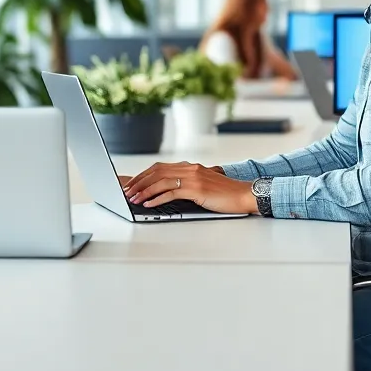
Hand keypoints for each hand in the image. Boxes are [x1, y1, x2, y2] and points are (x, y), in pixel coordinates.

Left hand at [122, 162, 257, 214]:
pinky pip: (171, 192)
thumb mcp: (202, 185)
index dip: (142, 175)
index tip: (131, 184)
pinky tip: (148, 204)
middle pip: (156, 172)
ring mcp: (193, 178)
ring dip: (144, 191)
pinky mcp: (197, 189)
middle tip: (126, 191)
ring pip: (161, 181)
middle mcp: (189, 168)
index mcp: (189, 166)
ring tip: (133, 199)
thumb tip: (166, 191)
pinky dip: (157, 198)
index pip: (159, 167)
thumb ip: (187, 183)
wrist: (243, 194)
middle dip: (138, 182)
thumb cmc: (224, 194)